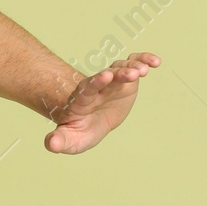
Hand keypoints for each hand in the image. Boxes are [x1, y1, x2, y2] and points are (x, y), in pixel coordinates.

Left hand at [44, 52, 159, 153]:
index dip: (95, 82)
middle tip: (131, 74)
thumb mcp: (70, 139)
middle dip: (118, 74)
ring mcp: (111, 82)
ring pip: (120, 69)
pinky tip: (155, 62)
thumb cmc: (78, 130)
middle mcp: (97, 87)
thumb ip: (60, 140)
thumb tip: (51, 144)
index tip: (105, 76)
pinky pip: (133, 65)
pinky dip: (143, 61)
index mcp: (82, 100)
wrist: (88, 120)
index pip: (87, 89)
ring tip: (144, 71)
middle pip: (106, 77)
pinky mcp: (124, 80)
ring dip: (132, 67)